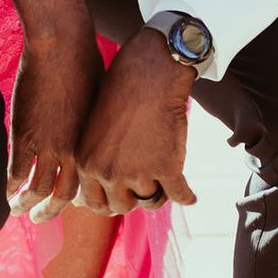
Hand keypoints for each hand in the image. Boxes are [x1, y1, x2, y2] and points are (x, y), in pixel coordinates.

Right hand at [7, 0, 102, 221]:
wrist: (64, 46)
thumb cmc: (87, 63)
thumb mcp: (98, 98)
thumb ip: (92, 120)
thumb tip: (91, 126)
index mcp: (94, 143)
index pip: (88, 182)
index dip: (78, 197)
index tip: (70, 203)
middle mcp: (74, 151)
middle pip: (64, 195)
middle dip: (51, 210)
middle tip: (42, 218)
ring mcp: (48, 146)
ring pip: (37, 189)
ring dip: (27, 204)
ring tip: (18, 210)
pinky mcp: (24, 135)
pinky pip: (17, 172)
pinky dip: (11, 185)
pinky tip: (7, 192)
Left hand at [74, 30, 199, 216]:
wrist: (151, 71)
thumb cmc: (122, 90)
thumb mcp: (96, 127)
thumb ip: (98, 158)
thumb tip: (103, 186)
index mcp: (87, 163)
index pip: (96, 202)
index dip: (111, 200)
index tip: (123, 196)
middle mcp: (108, 172)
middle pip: (122, 206)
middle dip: (134, 198)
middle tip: (146, 188)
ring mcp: (137, 173)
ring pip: (151, 200)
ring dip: (159, 191)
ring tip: (167, 184)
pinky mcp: (167, 168)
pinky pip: (179, 195)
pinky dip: (187, 196)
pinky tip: (190, 195)